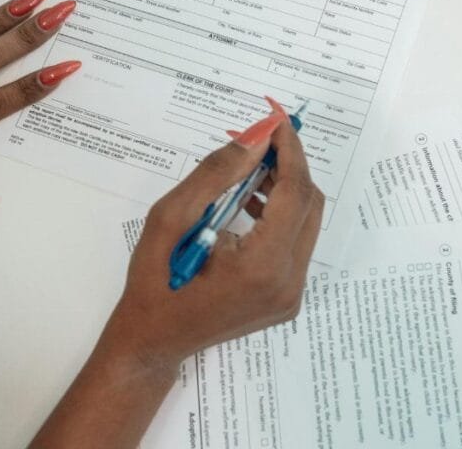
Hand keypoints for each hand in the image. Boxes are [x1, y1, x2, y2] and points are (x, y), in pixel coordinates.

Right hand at [112, 105, 323, 365]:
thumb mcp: (170, 219)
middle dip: (289, 166)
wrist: (153, 343)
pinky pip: (296, 244)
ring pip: (307, 224)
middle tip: (259, 142)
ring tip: (250, 171)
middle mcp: (287, 283)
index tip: (275, 120)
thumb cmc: (153, 283)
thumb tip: (255, 138)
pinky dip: (281, 216)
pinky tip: (251, 204)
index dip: (289, 150)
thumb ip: (216, 174)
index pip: (294, 193)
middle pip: (308, 205)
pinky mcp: (288, 299)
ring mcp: (291, 295)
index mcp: (261, 266)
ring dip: (285, 190)